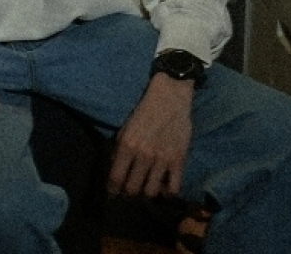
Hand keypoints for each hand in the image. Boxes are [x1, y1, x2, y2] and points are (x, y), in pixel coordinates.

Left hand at [107, 76, 192, 198]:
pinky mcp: (178, 160)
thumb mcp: (125, 128)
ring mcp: (162, 159)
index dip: (112, 190)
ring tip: (147, 187)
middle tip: (130, 190)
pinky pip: (173, 188)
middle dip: (129, 193)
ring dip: (147, 193)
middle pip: (132, 189)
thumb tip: (114, 169)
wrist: (170, 97)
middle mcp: (143, 155)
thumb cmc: (145, 111)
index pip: (115, 178)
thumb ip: (119, 149)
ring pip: (151, 192)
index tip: (113, 193)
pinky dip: (167, 192)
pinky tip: (164, 186)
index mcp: (127, 145)